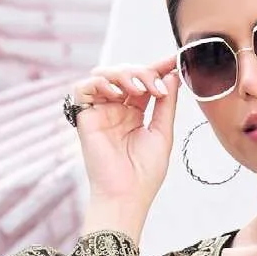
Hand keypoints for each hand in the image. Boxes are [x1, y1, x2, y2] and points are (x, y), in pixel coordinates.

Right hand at [67, 56, 178, 240]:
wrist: (126, 195)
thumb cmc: (144, 173)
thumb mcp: (163, 133)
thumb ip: (166, 104)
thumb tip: (172, 75)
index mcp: (134, 112)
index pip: (143, 81)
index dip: (157, 68)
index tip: (173, 60)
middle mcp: (115, 108)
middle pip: (125, 73)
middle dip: (143, 72)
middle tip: (156, 87)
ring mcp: (100, 111)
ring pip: (105, 74)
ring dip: (124, 74)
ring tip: (140, 90)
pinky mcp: (84, 117)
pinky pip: (84, 87)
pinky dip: (100, 82)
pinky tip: (116, 92)